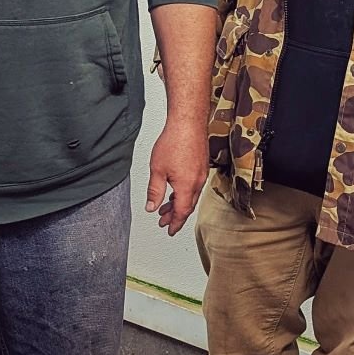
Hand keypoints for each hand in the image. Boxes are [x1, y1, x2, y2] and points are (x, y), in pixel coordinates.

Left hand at [146, 118, 209, 234]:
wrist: (188, 123)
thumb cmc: (175, 142)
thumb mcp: (157, 170)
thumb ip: (155, 191)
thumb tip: (151, 207)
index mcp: (187, 186)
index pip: (181, 212)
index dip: (174, 224)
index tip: (169, 231)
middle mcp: (198, 182)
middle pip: (187, 206)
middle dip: (175, 216)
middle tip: (164, 221)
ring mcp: (201, 174)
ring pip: (191, 196)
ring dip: (179, 204)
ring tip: (166, 207)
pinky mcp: (202, 166)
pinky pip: (194, 186)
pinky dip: (185, 193)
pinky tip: (176, 190)